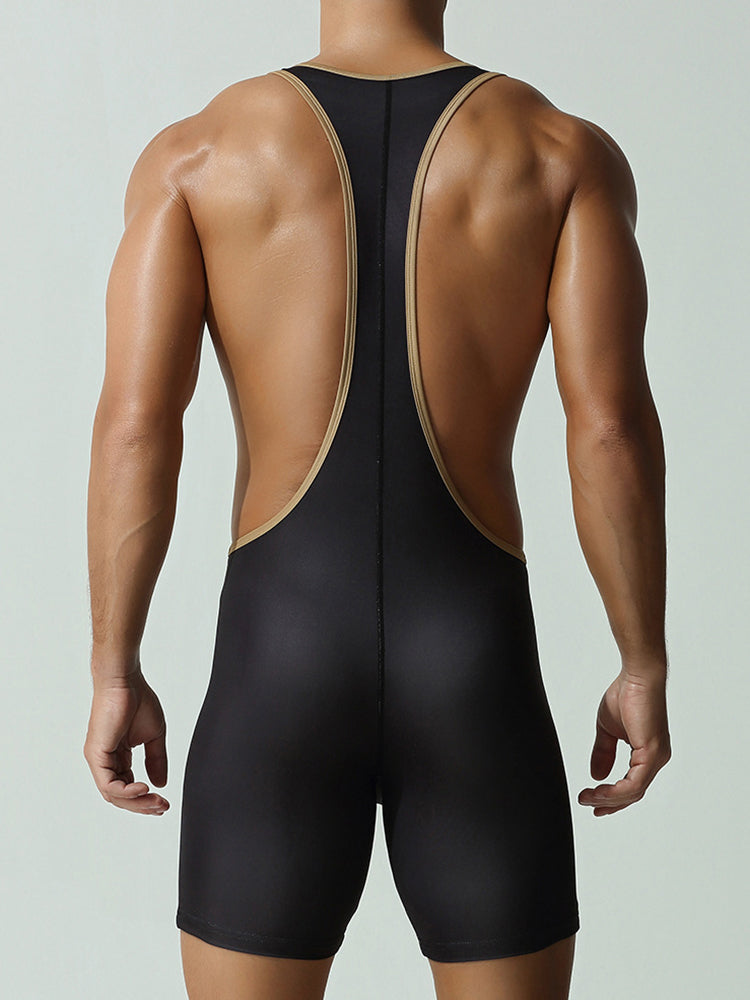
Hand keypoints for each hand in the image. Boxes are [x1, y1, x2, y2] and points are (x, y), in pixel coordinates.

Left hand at [83, 666, 169, 814]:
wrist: (125, 681)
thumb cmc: (137, 700)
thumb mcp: (154, 736)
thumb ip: (156, 760)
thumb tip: (160, 783)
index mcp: (118, 756)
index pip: (128, 787)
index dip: (145, 799)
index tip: (164, 803)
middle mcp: (105, 760)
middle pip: (120, 796)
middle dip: (142, 805)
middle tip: (162, 807)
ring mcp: (99, 759)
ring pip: (113, 794)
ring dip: (136, 802)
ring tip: (155, 800)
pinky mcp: (96, 754)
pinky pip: (108, 784)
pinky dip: (126, 791)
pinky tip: (143, 788)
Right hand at [578, 670, 670, 815]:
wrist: (637, 676)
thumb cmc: (627, 694)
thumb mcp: (608, 730)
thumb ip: (603, 753)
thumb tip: (596, 775)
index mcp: (647, 753)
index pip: (632, 785)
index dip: (612, 797)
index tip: (592, 801)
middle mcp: (656, 759)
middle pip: (633, 793)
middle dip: (608, 802)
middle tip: (587, 804)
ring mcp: (656, 757)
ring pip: (634, 792)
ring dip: (609, 798)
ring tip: (588, 797)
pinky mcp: (652, 753)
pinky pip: (635, 783)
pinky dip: (616, 791)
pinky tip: (600, 790)